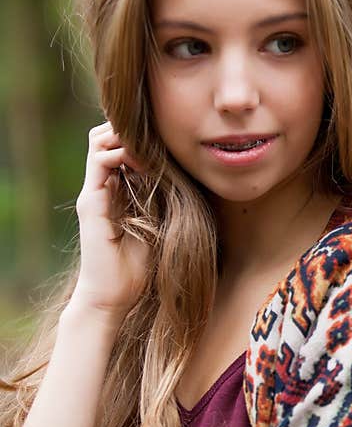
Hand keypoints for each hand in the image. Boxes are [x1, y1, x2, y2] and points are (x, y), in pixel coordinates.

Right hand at [69, 120, 150, 322]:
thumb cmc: (138, 267)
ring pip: (99, 142)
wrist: (112, 296)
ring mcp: (93, 193)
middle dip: (132, 129)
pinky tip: (145, 162)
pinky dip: (121, 154)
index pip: (120, 146)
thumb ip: (163, 201)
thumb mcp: (159, 224)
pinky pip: (99, 163)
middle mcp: (101, 187)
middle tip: (160, 136)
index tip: (169, 140)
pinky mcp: (90, 203)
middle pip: (105, 136)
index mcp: (117, 191)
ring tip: (153, 148)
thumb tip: (186, 179)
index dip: (141, 136)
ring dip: (126, 137)